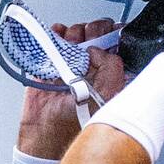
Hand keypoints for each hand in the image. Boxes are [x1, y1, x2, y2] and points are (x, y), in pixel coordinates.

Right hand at [16, 19, 125, 159]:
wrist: (46, 132)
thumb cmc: (77, 121)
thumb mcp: (106, 95)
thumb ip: (111, 67)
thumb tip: (99, 50)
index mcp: (111, 73)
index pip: (118, 42)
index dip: (114, 33)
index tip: (109, 34)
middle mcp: (93, 66)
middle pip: (97, 33)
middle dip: (93, 32)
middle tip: (87, 44)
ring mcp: (72, 63)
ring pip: (77, 32)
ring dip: (74, 33)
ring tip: (70, 48)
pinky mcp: (52, 62)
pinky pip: (55, 37)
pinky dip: (56, 32)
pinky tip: (58, 37)